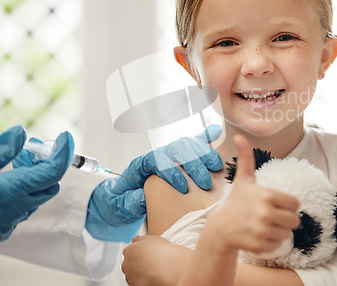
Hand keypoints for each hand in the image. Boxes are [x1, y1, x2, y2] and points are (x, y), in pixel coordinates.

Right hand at [0, 126, 73, 248]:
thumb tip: (20, 133)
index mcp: (11, 193)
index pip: (52, 172)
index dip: (63, 152)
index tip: (66, 136)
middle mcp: (16, 210)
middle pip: (48, 184)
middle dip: (47, 163)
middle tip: (34, 147)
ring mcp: (9, 223)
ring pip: (36, 197)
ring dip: (33, 176)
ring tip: (16, 159)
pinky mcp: (1, 231)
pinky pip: (22, 208)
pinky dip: (22, 191)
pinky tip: (3, 181)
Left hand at [85, 125, 222, 242]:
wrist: (120, 198)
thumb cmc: (121, 202)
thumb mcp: (120, 206)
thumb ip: (129, 202)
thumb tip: (142, 197)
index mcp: (141, 164)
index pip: (157, 159)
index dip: (172, 171)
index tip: (183, 188)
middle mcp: (157, 154)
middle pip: (177, 148)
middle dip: (193, 163)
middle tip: (205, 183)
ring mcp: (168, 154)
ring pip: (187, 144)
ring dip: (204, 153)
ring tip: (216, 168)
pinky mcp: (178, 157)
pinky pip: (193, 143)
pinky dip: (205, 137)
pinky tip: (217, 131)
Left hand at [122, 235, 187, 285]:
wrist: (169, 268)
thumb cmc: (161, 251)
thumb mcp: (151, 239)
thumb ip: (140, 239)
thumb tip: (134, 240)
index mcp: (128, 251)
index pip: (129, 252)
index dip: (139, 253)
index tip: (147, 254)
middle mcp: (126, 265)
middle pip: (129, 264)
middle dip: (137, 263)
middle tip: (150, 262)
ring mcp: (130, 277)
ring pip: (132, 274)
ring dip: (139, 273)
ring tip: (152, 270)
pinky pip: (137, 283)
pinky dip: (143, 280)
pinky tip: (152, 276)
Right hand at [206, 135, 300, 254]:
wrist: (220, 228)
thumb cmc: (235, 201)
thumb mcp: (243, 179)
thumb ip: (246, 158)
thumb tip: (239, 136)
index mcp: (266, 195)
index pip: (295, 204)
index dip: (287, 205)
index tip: (275, 204)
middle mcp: (265, 213)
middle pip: (295, 220)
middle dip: (285, 219)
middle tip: (270, 217)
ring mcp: (262, 231)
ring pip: (287, 234)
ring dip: (278, 231)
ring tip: (263, 226)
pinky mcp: (260, 246)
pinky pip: (278, 245)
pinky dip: (271, 242)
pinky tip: (259, 235)